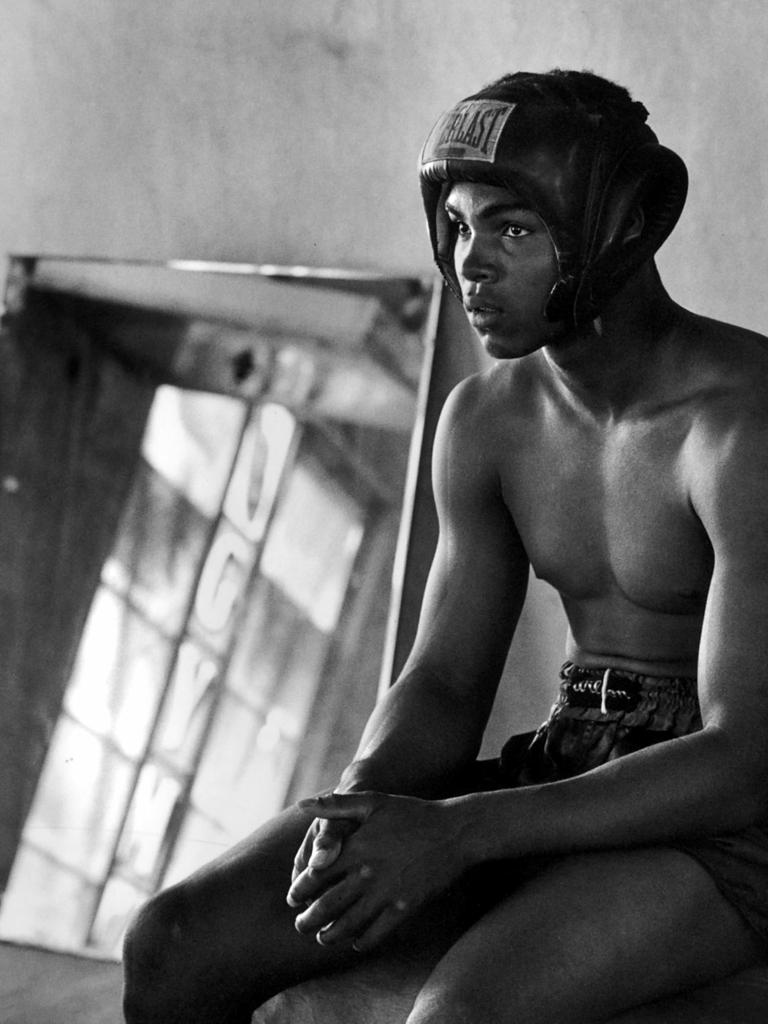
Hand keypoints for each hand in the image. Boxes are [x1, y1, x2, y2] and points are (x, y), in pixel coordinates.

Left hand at [288, 791, 466, 951]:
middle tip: (301, 925)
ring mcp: (386, 893)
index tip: (293, 898)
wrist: (454, 831)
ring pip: (348, 925)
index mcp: (355, 847)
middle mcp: (367, 873)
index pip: (315, 876)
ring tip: (322, 938)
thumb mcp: (372, 801)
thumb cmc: (410, 813)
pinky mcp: (405, 907)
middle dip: (308, 920)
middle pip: (326, 906)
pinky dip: (362, 942)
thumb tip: (301, 804)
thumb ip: (335, 805)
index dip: (299, 891)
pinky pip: (377, 933)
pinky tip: (356, 942)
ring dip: (330, 935)